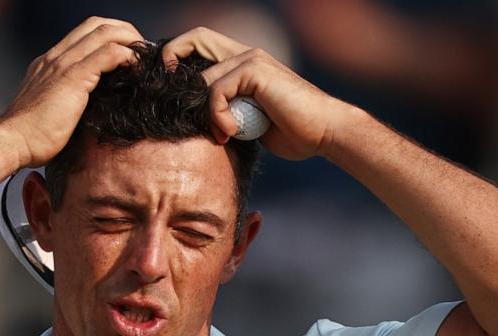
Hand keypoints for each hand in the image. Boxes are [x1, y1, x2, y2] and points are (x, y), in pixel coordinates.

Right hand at [0, 17, 142, 167]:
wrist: (13, 142)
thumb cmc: (31, 138)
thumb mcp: (49, 111)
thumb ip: (66, 102)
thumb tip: (86, 112)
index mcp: (49, 64)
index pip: (84, 34)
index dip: (110, 37)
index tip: (128, 54)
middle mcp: (55, 57)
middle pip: (96, 25)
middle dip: (124, 31)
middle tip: (141, 51)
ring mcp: (63, 64)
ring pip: (104, 33)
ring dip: (130, 40)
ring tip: (144, 57)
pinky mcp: (72, 78)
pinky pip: (108, 54)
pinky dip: (127, 55)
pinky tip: (135, 68)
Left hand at [162, 27, 348, 160]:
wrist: (325, 132)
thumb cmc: (293, 132)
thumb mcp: (249, 121)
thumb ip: (226, 112)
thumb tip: (195, 120)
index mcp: (243, 63)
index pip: (200, 45)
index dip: (179, 60)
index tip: (173, 94)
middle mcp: (246, 53)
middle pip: (195, 38)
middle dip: (172, 62)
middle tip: (173, 101)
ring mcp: (251, 59)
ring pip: (203, 77)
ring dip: (202, 112)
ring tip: (221, 134)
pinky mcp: (255, 70)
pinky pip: (216, 90)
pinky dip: (217, 116)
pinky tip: (231, 132)